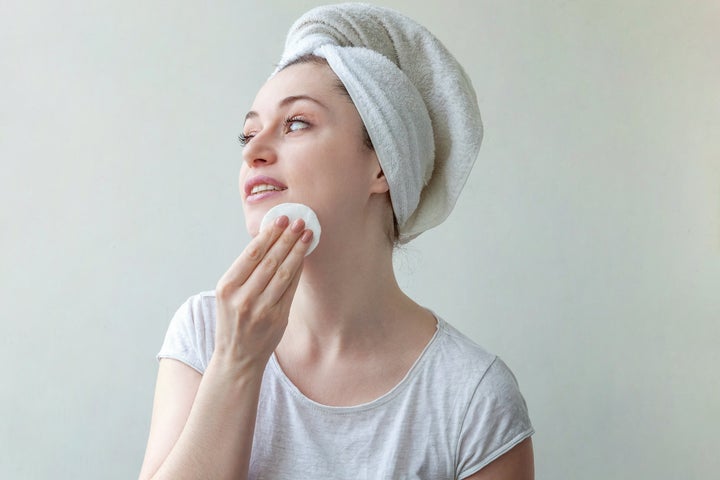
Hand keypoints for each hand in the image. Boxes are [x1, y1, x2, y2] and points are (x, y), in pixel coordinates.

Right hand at [214, 215, 312, 370]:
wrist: (237, 358)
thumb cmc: (234, 320)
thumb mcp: (229, 295)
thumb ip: (245, 271)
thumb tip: (269, 239)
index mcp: (227, 287)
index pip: (251, 254)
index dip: (268, 235)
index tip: (281, 219)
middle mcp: (243, 297)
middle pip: (270, 260)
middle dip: (286, 238)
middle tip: (299, 221)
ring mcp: (261, 309)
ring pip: (284, 273)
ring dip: (297, 251)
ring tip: (307, 234)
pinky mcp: (277, 318)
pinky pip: (291, 288)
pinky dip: (298, 270)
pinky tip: (304, 256)